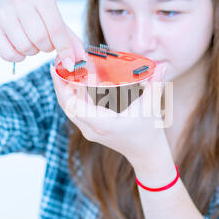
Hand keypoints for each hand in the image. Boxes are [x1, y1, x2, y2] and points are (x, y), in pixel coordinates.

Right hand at [0, 0, 84, 70]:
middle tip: (42, 45)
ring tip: (29, 44)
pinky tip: (17, 48)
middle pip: (40, 38)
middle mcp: (22, 2)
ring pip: (24, 46)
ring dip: (31, 52)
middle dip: (45, 49)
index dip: (64, 49)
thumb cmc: (35, 23)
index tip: (69, 64)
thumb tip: (82, 59)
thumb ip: (70, 42)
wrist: (1, 18)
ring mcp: (3, 13)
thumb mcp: (55, 27)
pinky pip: (9, 54)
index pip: (56, 28)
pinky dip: (17, 57)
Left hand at [50, 63, 171, 173]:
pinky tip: (73, 81)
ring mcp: (89, 131)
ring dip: (63, 89)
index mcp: (103, 123)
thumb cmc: (149, 132)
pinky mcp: (90, 129)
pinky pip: (75, 111)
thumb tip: (161, 66)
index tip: (63, 68)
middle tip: (56, 63)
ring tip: (62, 69)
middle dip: (59, 84)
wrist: (146, 155)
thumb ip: (155, 85)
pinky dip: (71, 96)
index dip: (65, 86)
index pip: (74, 105)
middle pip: (66, 105)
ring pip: (68, 108)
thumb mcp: (151, 107)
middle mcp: (92, 129)